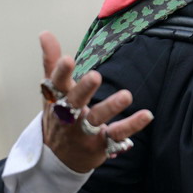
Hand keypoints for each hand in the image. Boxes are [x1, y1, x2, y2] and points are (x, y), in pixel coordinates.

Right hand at [40, 31, 153, 172]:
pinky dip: (132, 125)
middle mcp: (68, 116)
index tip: (68, 59)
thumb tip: (45, 33)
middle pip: (74, 102)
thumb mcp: (52, 91)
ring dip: (111, 107)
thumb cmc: (58, 116)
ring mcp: (84, 131)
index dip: (61, 72)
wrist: (57, 158)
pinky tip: (148, 115)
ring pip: (96, 119)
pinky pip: (117, 135)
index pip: (56, 84)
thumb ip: (52, 62)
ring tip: (127, 95)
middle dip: (84, 89)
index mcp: (56, 99)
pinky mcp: (100, 144)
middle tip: (96, 76)